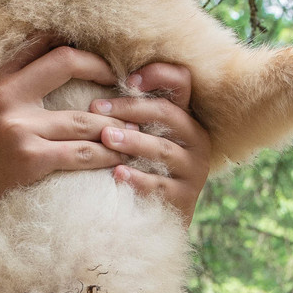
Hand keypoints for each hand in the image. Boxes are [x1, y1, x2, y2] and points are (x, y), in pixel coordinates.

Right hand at [0, 39, 126, 223]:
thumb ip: (14, 88)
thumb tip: (58, 65)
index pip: (41, 42)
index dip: (75, 41)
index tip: (100, 52)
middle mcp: (7, 95)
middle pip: (66, 61)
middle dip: (102, 67)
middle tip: (124, 81)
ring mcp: (20, 127)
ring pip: (85, 117)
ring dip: (116, 123)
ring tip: (135, 127)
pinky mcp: (31, 158)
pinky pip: (82, 153)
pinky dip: (107, 154)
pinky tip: (121, 156)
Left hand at [95, 62, 209, 223]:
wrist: (154, 218)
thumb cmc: (140, 165)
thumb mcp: (140, 134)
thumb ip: (131, 110)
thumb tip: (95, 79)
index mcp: (185, 117)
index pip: (182, 81)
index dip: (157, 75)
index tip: (128, 81)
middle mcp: (197, 139)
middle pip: (167, 114)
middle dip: (131, 109)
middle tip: (97, 108)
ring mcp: (193, 169)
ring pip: (163, 149)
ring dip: (133, 141)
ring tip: (106, 138)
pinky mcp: (185, 198)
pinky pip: (160, 185)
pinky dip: (137, 178)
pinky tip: (116, 174)